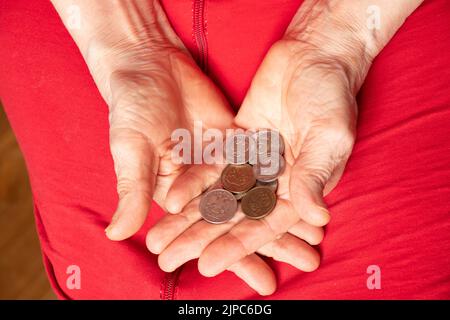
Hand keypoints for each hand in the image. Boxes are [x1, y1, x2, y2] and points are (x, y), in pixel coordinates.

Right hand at [53, 0, 307, 294]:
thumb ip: (132, 190)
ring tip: (315, 239)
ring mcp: (223, 160)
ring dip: (285, 214)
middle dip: (273, 242)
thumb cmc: (131, 108)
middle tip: (305, 265)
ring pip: (259, 193)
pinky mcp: (238, 138)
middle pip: (242, 217)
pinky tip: (309, 194)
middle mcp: (203, 183)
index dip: (235, 256)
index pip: (209, 233)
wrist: (147, 63)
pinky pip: (264, 162)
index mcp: (176, 194)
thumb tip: (117, 235)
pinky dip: (286, 177)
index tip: (263, 283)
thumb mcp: (131, 149)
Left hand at [147, 14, 371, 292]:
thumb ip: (315, 175)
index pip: (264, 225)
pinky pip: (212, 167)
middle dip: (200, 238)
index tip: (207, 263)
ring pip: (217, 197)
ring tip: (158, 239)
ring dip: (188, 218)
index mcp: (299, 190)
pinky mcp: (236, 145)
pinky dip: (193, 183)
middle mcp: (273, 183)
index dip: (237, 245)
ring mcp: (252, 165)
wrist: (312, 57)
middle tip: (167, 259)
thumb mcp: (328, 135)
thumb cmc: (330, 96)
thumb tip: (316, 217)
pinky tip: (171, 199)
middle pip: (233, 217)